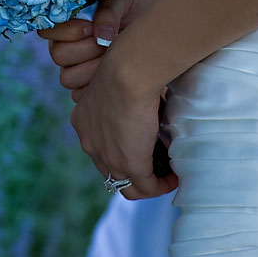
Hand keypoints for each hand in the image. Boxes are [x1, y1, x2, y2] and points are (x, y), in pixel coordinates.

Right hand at [38, 0, 160, 100]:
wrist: (154, 11)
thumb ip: (108, 12)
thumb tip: (101, 37)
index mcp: (66, 21)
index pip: (47, 31)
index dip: (67, 32)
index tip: (89, 26)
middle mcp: (66, 45)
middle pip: (58, 56)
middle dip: (85, 49)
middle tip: (107, 42)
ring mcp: (76, 66)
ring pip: (67, 78)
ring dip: (92, 69)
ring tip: (113, 56)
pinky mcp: (90, 84)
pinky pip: (80, 95)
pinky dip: (97, 86)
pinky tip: (116, 72)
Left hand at [70, 57, 178, 199]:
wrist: (128, 73)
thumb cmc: (127, 69)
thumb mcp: (118, 88)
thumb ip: (123, 103)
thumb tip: (145, 107)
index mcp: (83, 121)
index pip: (100, 148)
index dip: (121, 152)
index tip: (142, 146)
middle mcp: (89, 142)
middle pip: (111, 170)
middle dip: (134, 171)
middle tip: (156, 165)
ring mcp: (107, 157)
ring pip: (126, 186)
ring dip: (148, 184)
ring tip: (167, 175)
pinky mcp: (129, 164)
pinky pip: (146, 187)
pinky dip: (161, 186)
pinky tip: (174, 177)